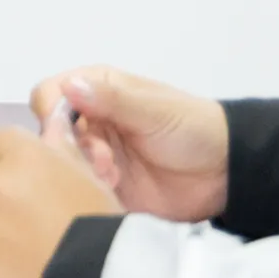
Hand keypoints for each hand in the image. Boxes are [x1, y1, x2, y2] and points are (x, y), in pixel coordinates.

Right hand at [34, 66, 230, 220]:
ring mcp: (95, 157)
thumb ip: (112, 101)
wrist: (226, 173)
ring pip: (62, 162)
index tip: (62, 128)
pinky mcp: (103, 187)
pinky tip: (110, 192)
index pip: (52, 93)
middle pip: (52, 132)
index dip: (52, 109)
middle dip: (69, 146)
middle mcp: (91, 122)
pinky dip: (87, 191)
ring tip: (111, 177)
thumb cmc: (193, 129)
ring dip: (80, 169)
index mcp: (99, 91)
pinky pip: (78, 190)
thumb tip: (68, 86)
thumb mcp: (154, 111)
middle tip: (100, 160)